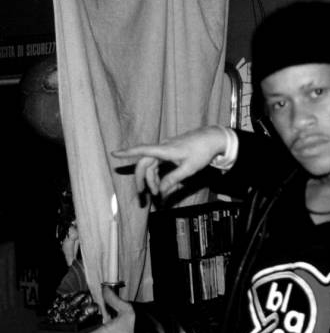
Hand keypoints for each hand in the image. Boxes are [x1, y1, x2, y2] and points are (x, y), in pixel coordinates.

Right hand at [112, 125, 228, 197]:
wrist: (212, 138)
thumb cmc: (202, 152)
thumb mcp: (189, 169)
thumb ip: (173, 179)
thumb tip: (160, 190)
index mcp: (166, 150)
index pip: (142, 151)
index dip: (127, 153)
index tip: (114, 154)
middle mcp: (163, 147)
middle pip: (145, 163)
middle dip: (142, 179)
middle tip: (142, 194)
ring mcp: (166, 148)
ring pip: (152, 164)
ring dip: (152, 178)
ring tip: (157, 192)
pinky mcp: (170, 150)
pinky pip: (158, 162)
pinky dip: (157, 173)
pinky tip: (161, 182)